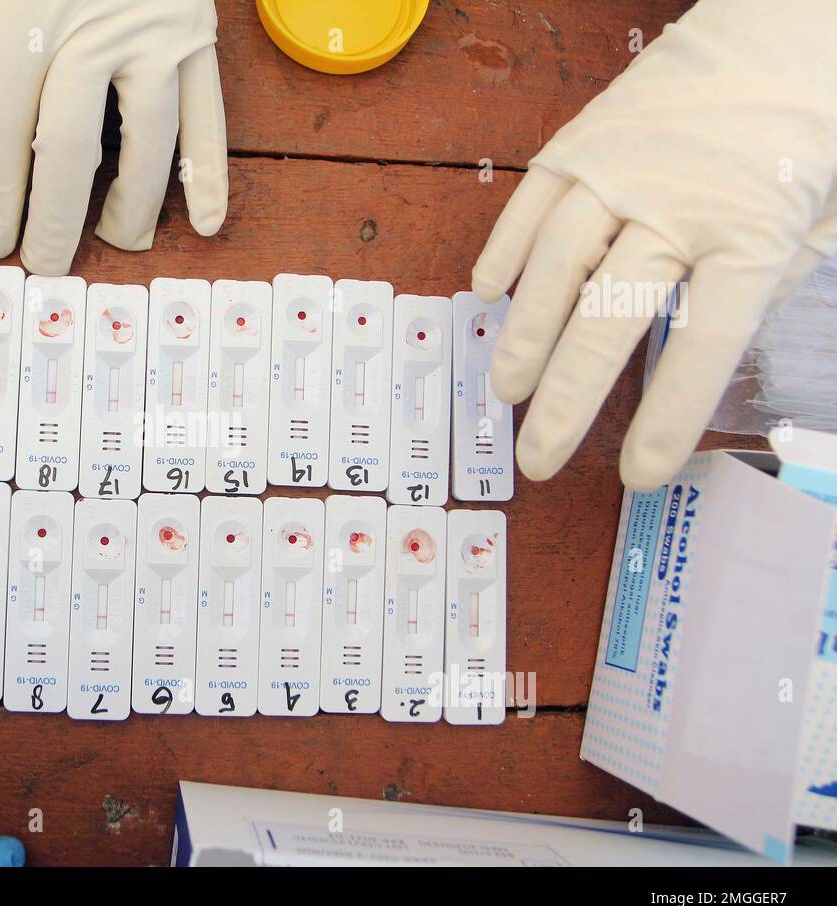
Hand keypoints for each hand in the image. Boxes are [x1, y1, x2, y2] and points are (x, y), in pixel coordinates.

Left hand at [0, 0, 227, 275]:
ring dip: (130, 209)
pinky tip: (205, 221)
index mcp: (25, 26)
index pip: (10, 141)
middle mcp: (93, 35)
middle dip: (55, 224)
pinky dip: (211, 176)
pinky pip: (208, 120)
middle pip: (72, 156)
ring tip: (116, 243)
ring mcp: (156, 37)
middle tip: (46, 266)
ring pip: (146, 148)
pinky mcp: (198, 36)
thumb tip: (5, 149)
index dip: (2, 202)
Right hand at [472, 0, 836, 489]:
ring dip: (525, 337)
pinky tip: (488, 295)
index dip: (665, 417)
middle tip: (538, 457)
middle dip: (568, 402)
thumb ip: (773, 281)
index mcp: (750, 231)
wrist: (789, 16)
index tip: (636, 473)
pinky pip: (531, 202)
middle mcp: (676, 205)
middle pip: (608, 321)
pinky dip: (506, 250)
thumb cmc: (814, 120)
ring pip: (557, 265)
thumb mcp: (824, 215)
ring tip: (507, 388)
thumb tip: (709, 347)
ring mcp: (620, 167)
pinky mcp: (585, 137)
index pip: (700, 345)